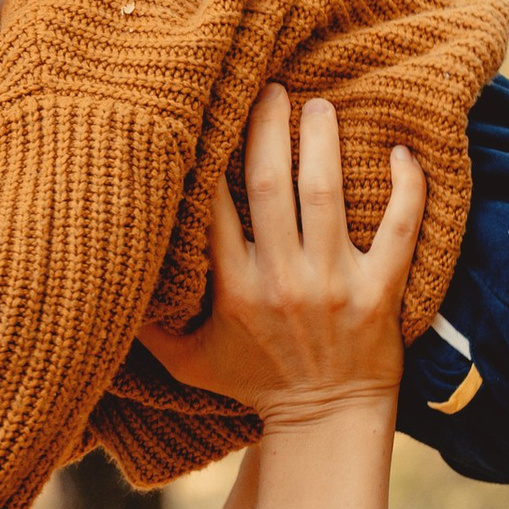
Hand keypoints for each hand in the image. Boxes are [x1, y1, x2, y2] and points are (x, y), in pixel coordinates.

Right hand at [138, 87, 423, 426]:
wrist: (325, 422)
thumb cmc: (254, 384)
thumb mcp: (187, 360)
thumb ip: (147, 322)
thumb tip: (103, 277)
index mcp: (233, 291)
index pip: (215, 208)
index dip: (212, 155)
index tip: (211, 114)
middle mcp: (282, 282)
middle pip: (272, 185)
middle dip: (268, 128)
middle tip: (270, 86)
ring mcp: (335, 285)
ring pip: (327, 195)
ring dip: (323, 141)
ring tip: (318, 104)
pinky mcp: (381, 293)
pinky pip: (399, 229)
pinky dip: (405, 187)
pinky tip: (401, 150)